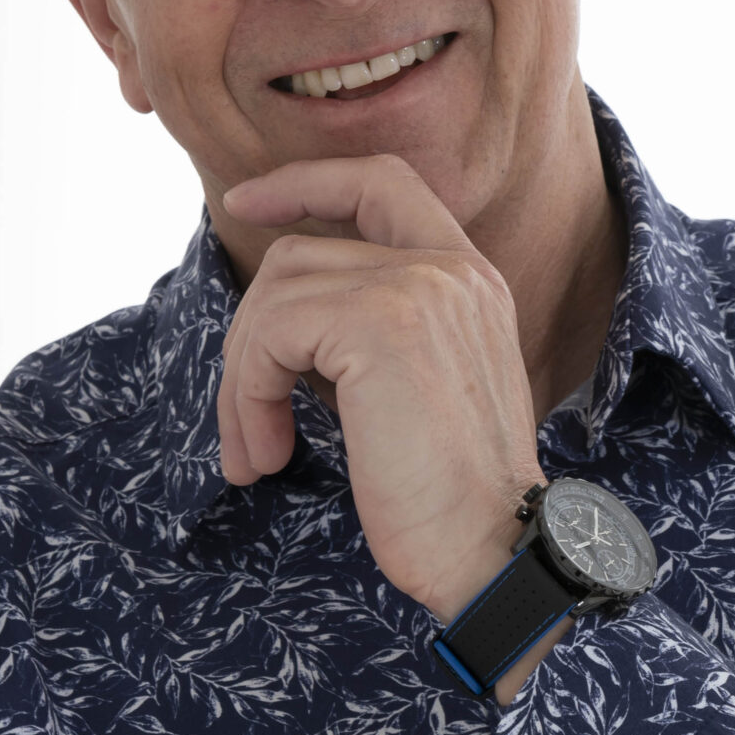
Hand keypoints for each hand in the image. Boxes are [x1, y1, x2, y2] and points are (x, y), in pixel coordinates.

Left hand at [217, 154, 544, 621]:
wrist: (492, 552)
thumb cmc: (450, 500)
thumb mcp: (417, 393)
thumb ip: (374, 336)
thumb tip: (278, 322)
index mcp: (470, 279)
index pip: (381, 181)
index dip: (307, 182)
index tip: (248, 203)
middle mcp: (451, 269)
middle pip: (301, 252)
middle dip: (250, 335)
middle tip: (245, 419)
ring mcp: (419, 287)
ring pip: (275, 294)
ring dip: (242, 380)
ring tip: (256, 451)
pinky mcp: (379, 323)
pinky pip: (270, 333)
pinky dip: (247, 396)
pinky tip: (266, 456)